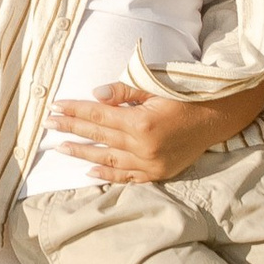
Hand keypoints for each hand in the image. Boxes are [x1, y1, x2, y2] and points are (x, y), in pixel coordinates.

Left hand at [44, 81, 227, 185]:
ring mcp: (150, 163)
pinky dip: (107, 174)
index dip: (75, 110)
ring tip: (60, 148)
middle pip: (98, 135)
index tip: (55, 107)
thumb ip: (124, 93)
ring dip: (81, 153)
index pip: (98, 115)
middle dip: (70, 128)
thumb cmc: (184, 98)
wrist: (215, 119)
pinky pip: (126, 176)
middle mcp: (143, 146)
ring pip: (107, 159)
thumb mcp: (155, 87)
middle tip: (48, 124)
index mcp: (141, 122)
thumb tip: (94, 96)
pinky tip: (89, 171)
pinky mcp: (157, 173)